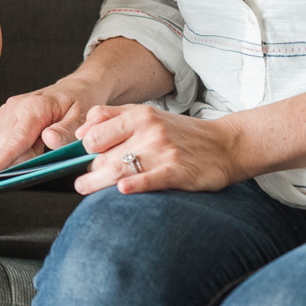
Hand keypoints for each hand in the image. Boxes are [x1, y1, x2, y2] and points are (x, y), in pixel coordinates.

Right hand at [0, 76, 104, 173]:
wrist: (73, 89)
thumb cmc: (78, 103)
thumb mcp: (81, 118)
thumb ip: (65, 131)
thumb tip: (50, 140)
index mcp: (34, 107)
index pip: (16, 139)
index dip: (3, 157)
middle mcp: (14, 107)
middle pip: (2, 146)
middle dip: (18, 160)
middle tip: (43, 151)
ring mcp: (6, 112)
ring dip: (11, 155)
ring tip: (36, 145)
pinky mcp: (2, 117)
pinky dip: (4, 150)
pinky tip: (23, 145)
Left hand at [73, 104, 241, 194]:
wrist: (225, 145)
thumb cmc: (180, 133)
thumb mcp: (146, 115)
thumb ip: (111, 118)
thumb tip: (80, 132)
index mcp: (138, 115)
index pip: (94, 132)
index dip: (84, 148)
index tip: (82, 159)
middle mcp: (148, 130)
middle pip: (102, 154)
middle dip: (89, 169)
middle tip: (83, 180)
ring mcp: (163, 151)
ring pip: (117, 168)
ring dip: (96, 182)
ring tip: (84, 188)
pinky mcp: (178, 172)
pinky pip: (149, 179)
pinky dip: (133, 185)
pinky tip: (121, 190)